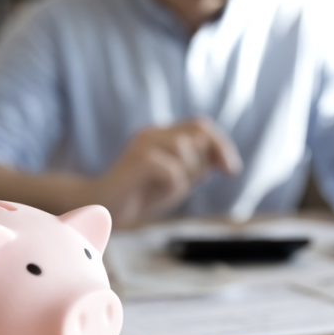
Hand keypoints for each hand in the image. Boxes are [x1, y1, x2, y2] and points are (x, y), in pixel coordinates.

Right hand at [88, 118, 242, 227]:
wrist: (101, 209)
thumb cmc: (140, 195)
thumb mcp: (177, 181)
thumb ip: (198, 167)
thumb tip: (226, 160)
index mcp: (163, 134)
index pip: (201, 125)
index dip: (222, 144)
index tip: (232, 170)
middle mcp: (153, 133)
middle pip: (198, 135)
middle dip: (201, 165)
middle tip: (183, 187)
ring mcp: (143, 144)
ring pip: (185, 148)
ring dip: (186, 175)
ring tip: (167, 190)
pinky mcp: (136, 160)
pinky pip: (172, 170)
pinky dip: (173, 185)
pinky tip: (157, 194)